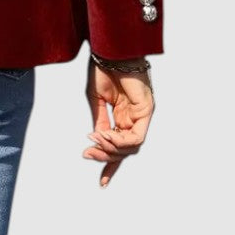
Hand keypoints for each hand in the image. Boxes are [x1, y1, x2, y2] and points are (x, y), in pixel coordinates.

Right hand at [82, 56, 155, 187]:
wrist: (109, 50)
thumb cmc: (102, 69)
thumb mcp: (96, 99)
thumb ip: (99, 121)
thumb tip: (97, 143)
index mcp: (122, 116)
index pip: (119, 147)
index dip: (110, 165)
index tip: (102, 185)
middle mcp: (134, 118)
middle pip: (125, 150)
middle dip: (106, 157)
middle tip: (87, 154)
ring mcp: (142, 115)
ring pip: (131, 147)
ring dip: (111, 149)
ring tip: (94, 141)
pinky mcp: (147, 111)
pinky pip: (136, 136)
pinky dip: (120, 141)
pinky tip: (105, 135)